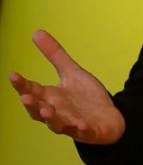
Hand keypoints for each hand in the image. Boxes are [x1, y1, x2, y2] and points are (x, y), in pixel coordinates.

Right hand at [9, 29, 125, 144]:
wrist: (109, 117)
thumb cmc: (85, 98)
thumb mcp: (71, 72)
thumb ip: (55, 55)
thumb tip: (36, 32)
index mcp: (51, 98)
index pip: (32, 91)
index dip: (22, 85)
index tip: (13, 75)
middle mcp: (57, 113)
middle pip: (39, 111)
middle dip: (32, 105)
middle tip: (26, 98)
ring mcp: (72, 123)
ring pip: (57, 124)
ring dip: (51, 119)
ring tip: (47, 112)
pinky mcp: (88, 131)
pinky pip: (83, 132)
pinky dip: (81, 129)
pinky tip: (81, 124)